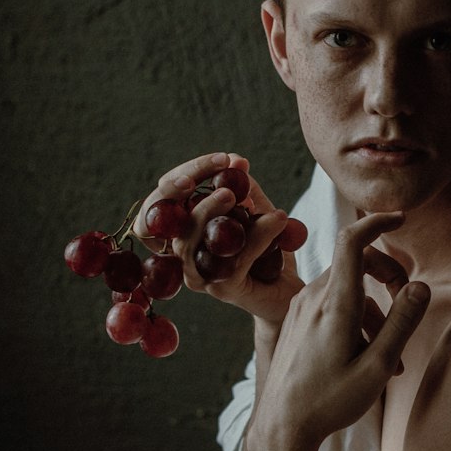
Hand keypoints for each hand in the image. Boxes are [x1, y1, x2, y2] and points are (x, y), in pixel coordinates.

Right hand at [133, 152, 307, 324]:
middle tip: (214, 169)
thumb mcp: (256, 212)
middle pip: (160, 216)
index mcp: (183, 230)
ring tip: (237, 196)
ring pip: (188, 239)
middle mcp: (182, 253)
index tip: (222, 159)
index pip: (165, 196)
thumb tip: (236, 161)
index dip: (185, 174)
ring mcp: (198, 273)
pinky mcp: (221, 287)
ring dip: (210, 211)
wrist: (290, 291)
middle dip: (180, 186)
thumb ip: (245, 189)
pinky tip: (277, 220)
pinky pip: (232, 258)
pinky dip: (255, 236)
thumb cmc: (268, 253)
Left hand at [250, 212, 430, 450]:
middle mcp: (313, 299)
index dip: (377, 222)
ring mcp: (301, 309)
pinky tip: (367, 356)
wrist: (282, 428)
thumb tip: (421, 286)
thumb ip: (401, 323)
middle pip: (354, 262)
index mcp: (335, 305)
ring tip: (392, 354)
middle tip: (409, 302)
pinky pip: (331, 304)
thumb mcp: (376, 368)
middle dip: (387, 275)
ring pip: (345, 287)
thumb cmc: (329, 402)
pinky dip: (355, 317)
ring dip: (374, 307)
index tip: (400, 218)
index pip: (353, 241)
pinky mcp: (296, 322)